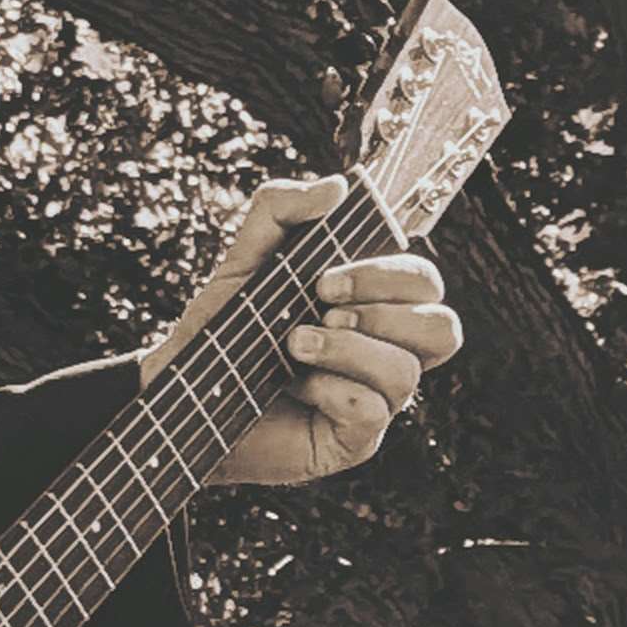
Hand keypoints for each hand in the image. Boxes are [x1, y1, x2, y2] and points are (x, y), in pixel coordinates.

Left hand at [163, 179, 464, 486]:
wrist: (184, 395)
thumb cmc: (225, 330)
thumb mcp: (245, 257)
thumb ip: (282, 207)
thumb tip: (337, 187)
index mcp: (375, 306)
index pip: (424, 283)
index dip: (387, 275)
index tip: (324, 280)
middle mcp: (386, 352)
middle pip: (442, 328)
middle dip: (382, 311)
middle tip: (320, 309)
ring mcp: (376, 400)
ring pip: (406, 372)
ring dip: (347, 350)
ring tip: (294, 346)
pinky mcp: (354, 439)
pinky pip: (373, 412)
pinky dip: (333, 390)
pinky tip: (297, 387)